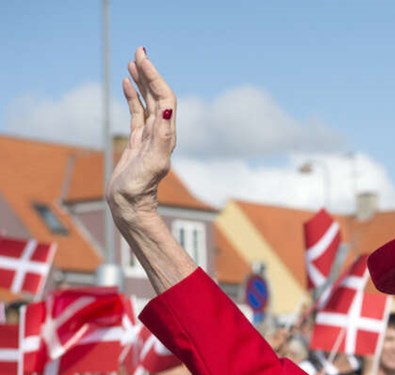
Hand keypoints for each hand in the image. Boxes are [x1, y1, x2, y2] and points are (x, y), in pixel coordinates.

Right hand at [106, 48, 176, 223]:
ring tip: (133, 61)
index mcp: (167, 134)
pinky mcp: (138, 140)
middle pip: (158, 95)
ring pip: (148, 101)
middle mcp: (161, 132)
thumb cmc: (141, 187)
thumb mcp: (153, 161)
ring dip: (142, 81)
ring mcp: (150, 135)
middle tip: (139, 51)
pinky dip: (133, 96)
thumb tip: (168, 110)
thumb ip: (162, 137)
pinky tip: (127, 83)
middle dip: (150, 73)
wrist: (130, 205)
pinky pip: (137, 112)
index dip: (155, 77)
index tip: (143, 58)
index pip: (165, 98)